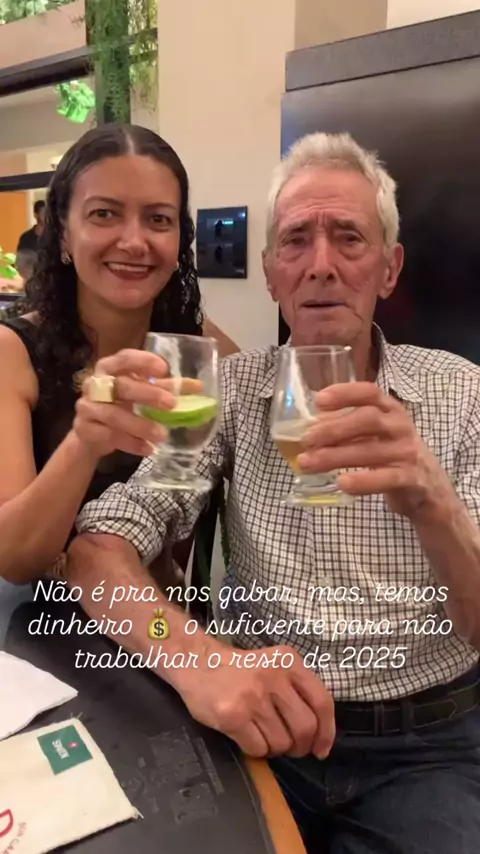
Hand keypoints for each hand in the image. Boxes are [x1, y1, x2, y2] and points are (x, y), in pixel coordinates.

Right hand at [73, 348, 176, 458]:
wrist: (93, 433)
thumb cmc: (121, 405)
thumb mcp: (142, 394)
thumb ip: (166, 388)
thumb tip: (198, 387)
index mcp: (110, 368)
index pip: (124, 358)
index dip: (143, 361)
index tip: (164, 369)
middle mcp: (95, 384)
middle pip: (121, 386)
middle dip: (147, 394)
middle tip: (172, 404)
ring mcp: (87, 406)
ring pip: (114, 415)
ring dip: (140, 425)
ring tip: (162, 435)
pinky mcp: (84, 428)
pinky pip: (109, 435)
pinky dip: (131, 443)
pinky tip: (147, 448)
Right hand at [178, 642, 334, 759]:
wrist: (195, 662)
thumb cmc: (240, 669)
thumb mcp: (274, 665)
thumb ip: (297, 690)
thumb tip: (319, 736)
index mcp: (289, 662)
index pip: (322, 702)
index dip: (327, 732)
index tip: (321, 749)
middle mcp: (273, 677)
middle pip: (305, 728)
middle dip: (301, 746)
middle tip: (291, 748)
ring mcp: (252, 697)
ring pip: (282, 743)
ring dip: (275, 748)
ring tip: (263, 736)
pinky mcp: (233, 716)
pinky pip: (258, 749)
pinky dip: (256, 751)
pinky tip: (247, 736)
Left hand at [298, 381, 452, 517]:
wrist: (430, 489)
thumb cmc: (394, 456)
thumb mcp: (375, 436)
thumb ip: (349, 429)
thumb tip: (311, 427)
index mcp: (391, 410)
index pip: (370, 392)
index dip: (345, 393)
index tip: (319, 401)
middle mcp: (401, 426)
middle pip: (368, 419)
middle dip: (334, 429)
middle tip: (306, 439)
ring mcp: (408, 452)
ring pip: (370, 451)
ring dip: (335, 457)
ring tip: (308, 464)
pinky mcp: (412, 478)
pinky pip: (386, 478)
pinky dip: (363, 480)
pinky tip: (341, 483)